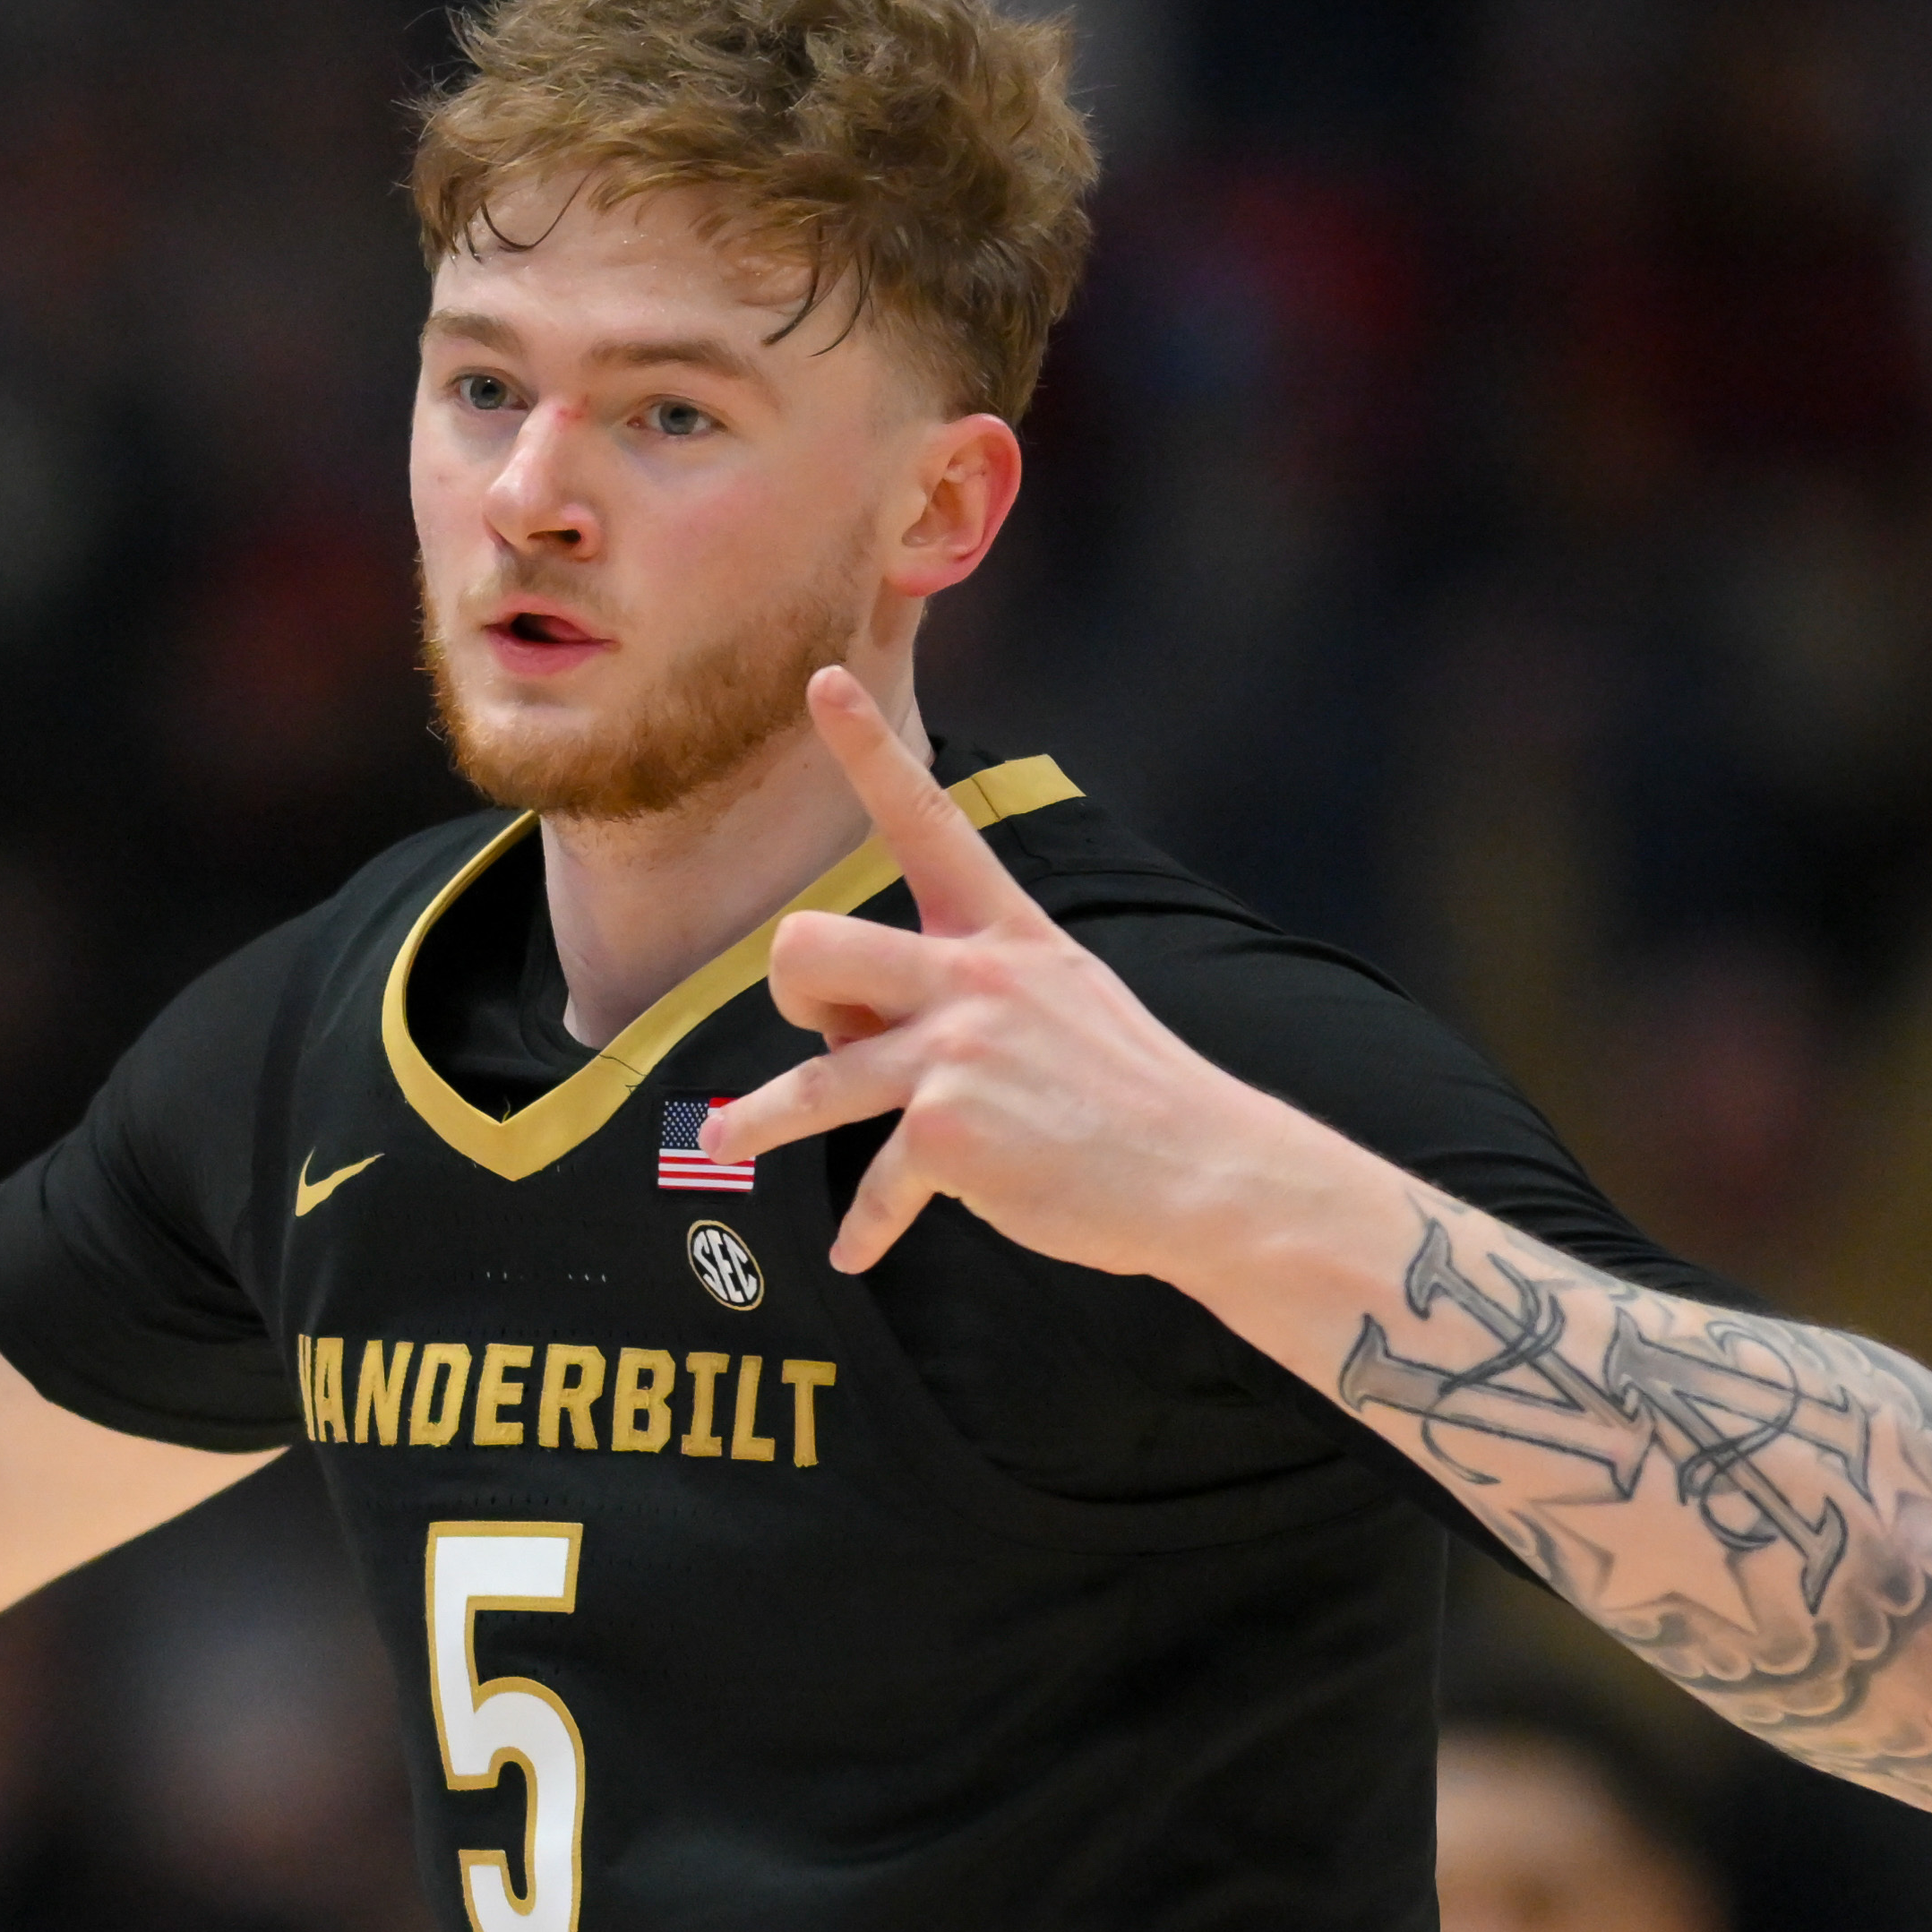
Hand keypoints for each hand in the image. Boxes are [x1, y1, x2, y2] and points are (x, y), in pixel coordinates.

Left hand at [705, 668, 1306, 1275]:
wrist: (1203, 1173)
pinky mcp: (950, 1138)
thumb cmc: (1130, 1094)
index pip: (926, 818)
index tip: (820, 680)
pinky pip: (872, 1182)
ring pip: (810, 1079)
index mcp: (1002, 933)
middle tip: (829, 1034)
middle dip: (795, 991)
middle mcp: (972, 980)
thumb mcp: (1062, 1001)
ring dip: (758, 1122)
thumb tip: (864, 1027)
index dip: (868, 746)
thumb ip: (966, 992)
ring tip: (729, 1141)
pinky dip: (866, 1227)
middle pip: (809, 947)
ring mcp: (957, 1057)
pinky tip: (858, 1251)